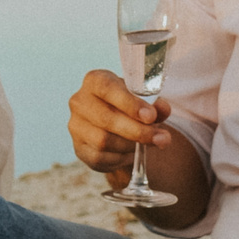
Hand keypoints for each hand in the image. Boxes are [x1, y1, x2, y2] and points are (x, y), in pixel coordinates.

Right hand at [67, 69, 173, 186]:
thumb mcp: (144, 100)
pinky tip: (132, 152)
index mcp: (94, 81)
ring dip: (131, 145)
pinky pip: (100, 158)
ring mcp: (76, 126)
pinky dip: (121, 157)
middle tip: (162, 138)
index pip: (107, 88)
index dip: (129, 103)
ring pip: (103, 141)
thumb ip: (155, 105)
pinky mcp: (79, 149)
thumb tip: (162, 110)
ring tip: (150, 143)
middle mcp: (80, 102)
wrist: (115, 126)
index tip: (151, 116)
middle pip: (106, 119)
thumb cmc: (129, 106)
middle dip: (137, 130)